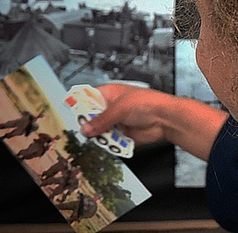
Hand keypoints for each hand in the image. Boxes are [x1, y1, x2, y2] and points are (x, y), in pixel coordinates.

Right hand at [81, 83, 228, 160]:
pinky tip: (112, 142)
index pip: (87, 98)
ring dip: (99, 136)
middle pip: (90, 118)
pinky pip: (108, 141)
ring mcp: (115, 121)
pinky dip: (108, 143)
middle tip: (87, 131)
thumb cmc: (148, 103)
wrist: (165, 119)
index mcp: (109, 94)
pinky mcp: (121, 134)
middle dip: (88, 125)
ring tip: (104, 136)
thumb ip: (101, 120)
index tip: (72, 115)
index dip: (79, 106)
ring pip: (98, 131)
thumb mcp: (120, 109)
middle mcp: (111, 107)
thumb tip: (85, 129)